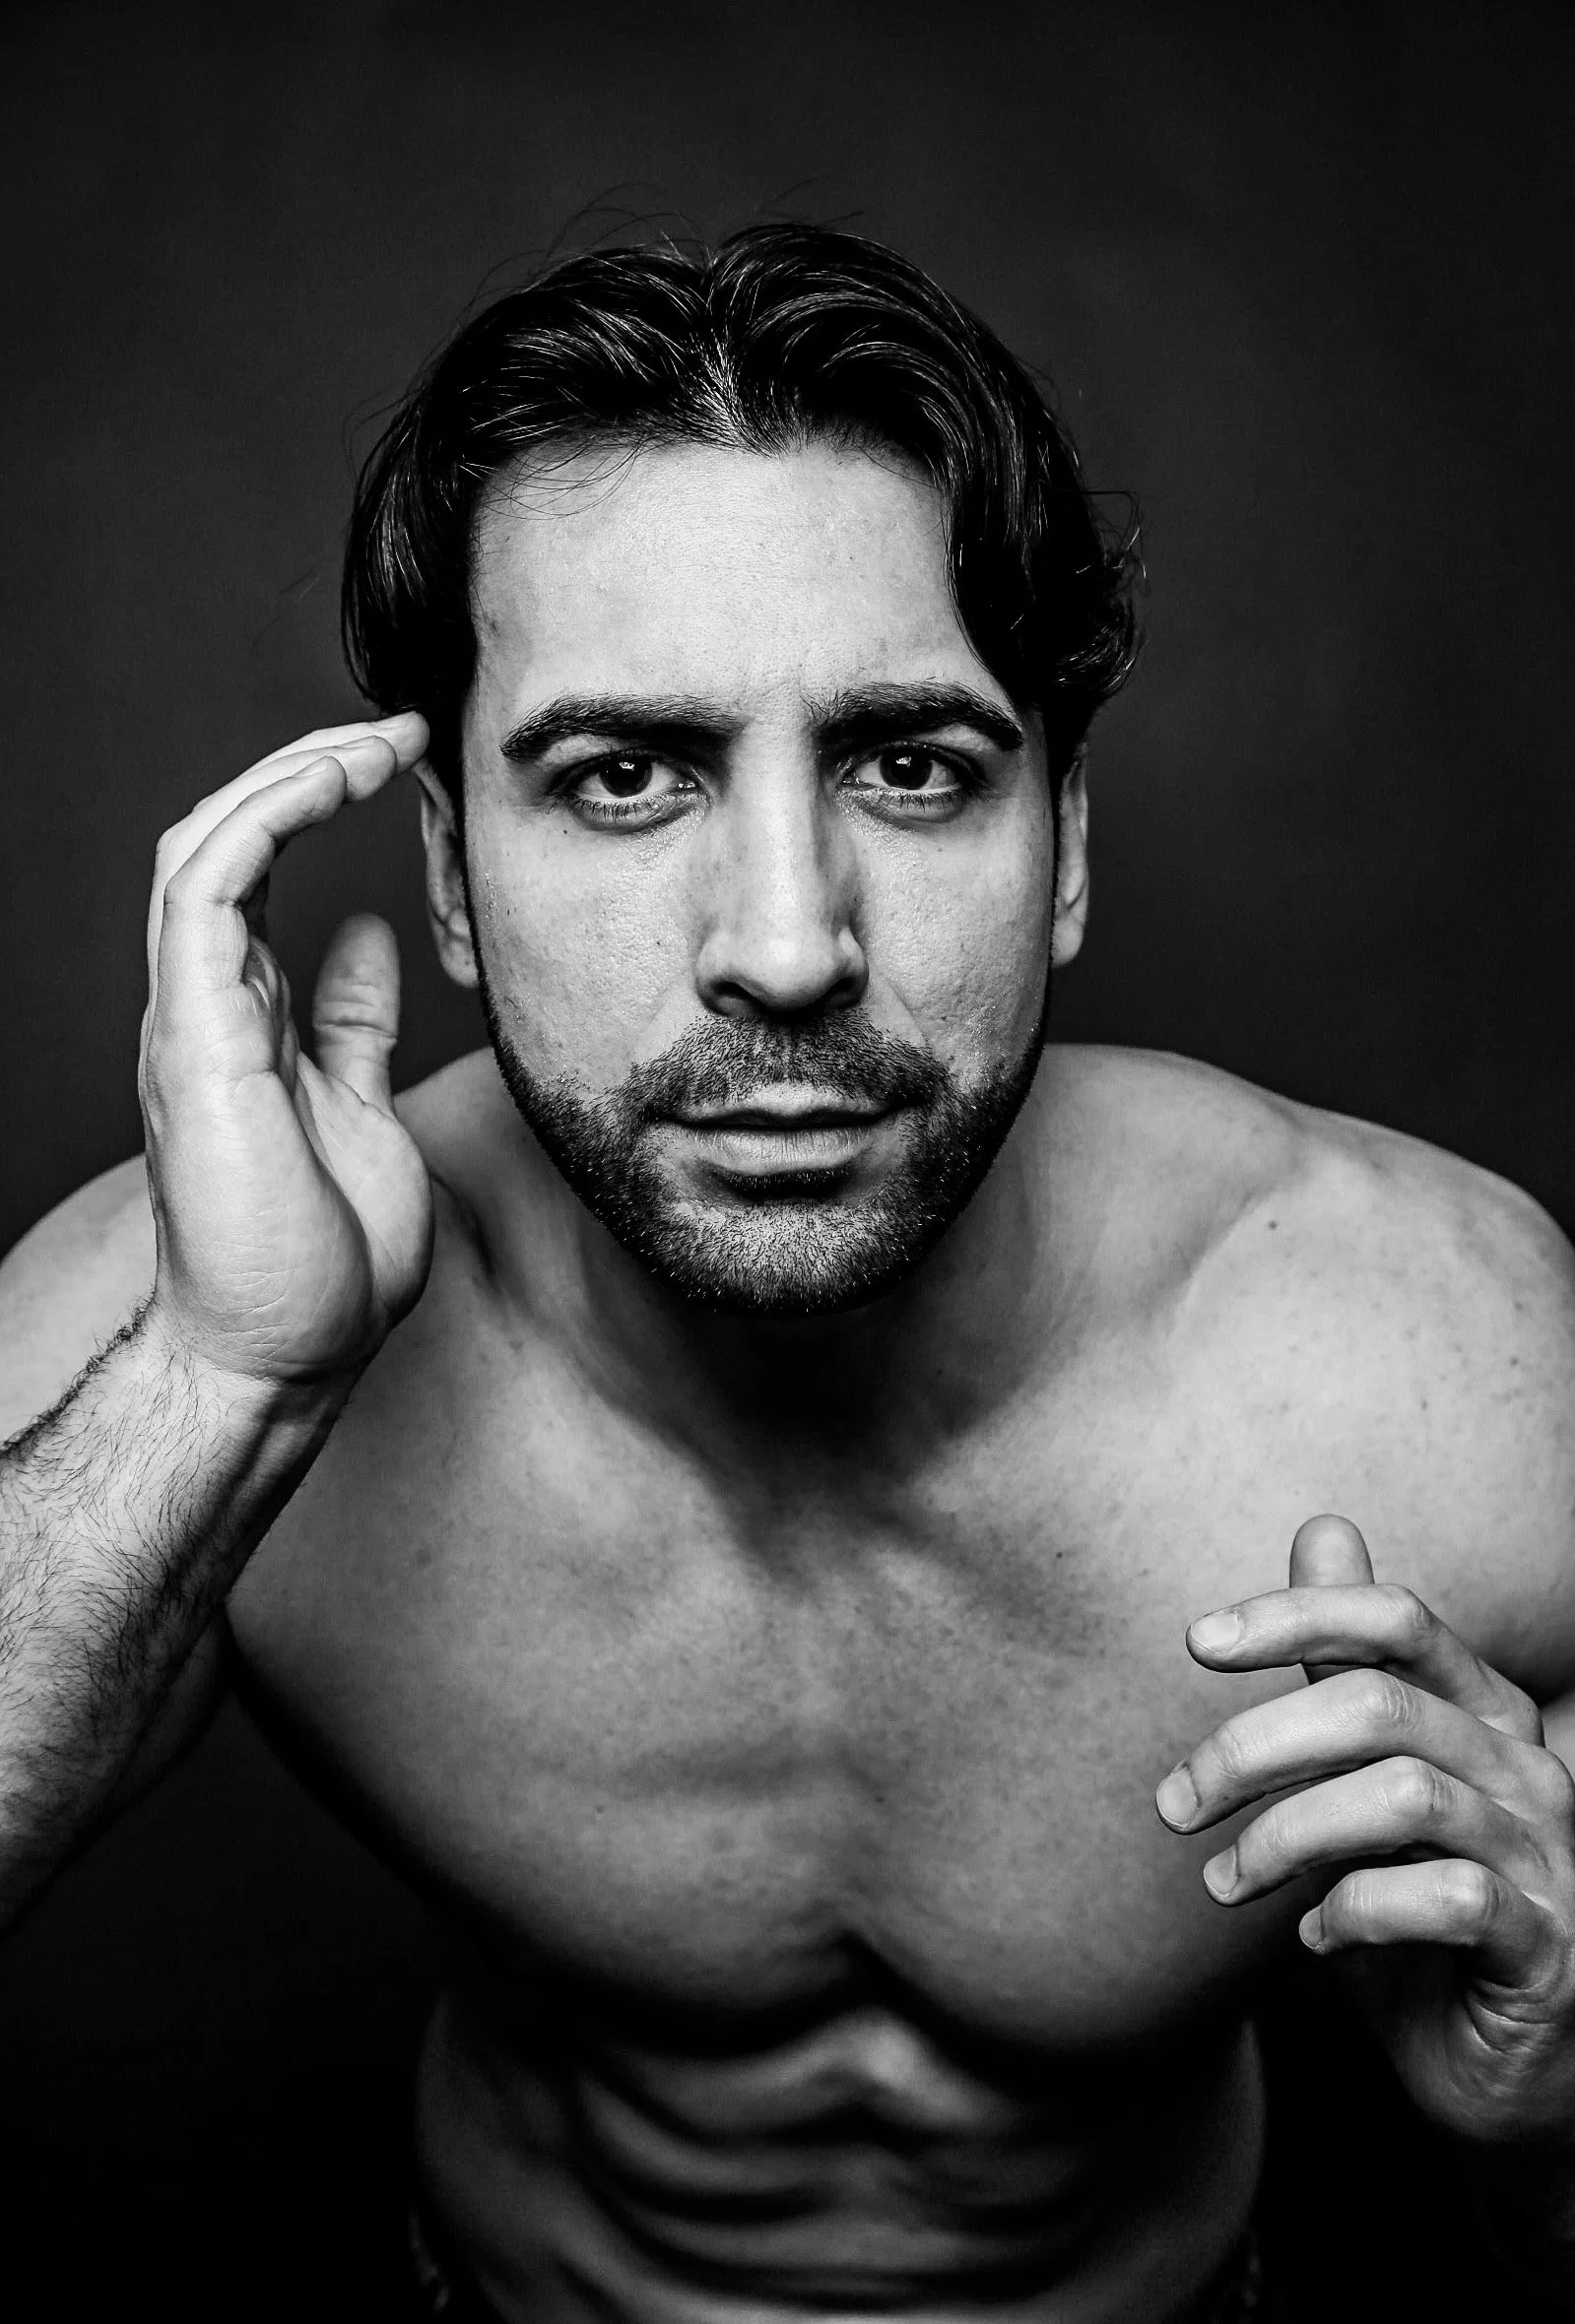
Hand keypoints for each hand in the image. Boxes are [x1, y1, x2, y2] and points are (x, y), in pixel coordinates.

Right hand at [138, 714, 435, 1388]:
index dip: (317, 799)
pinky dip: (260, 818)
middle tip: (397, 731)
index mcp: (246, 1016)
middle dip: (305, 767)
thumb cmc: (323, 1260)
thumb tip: (369, 941)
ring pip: (202, 844)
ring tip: (369, 742)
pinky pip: (202, 888)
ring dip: (285, 776)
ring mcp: (191, 1016)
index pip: (258, 870)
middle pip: (226, 839)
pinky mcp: (192, 1034)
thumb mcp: (363, 1109)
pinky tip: (330, 784)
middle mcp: (208, 1003)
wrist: (282, 1355)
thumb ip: (352, 1024)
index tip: (404, 762)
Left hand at [1157, 1515, 1574, 2142]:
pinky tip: (1312, 1938)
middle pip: (1378, 1704)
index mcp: (1485, 1713)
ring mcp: (1549, 1858)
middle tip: (1175, 1806)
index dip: (1297, 1615)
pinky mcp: (1547, 1947)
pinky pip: (1448, 1900)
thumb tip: (1325, 1528)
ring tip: (1225, 1882)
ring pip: (1404, 1797)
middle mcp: (1528, 1769)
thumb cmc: (1427, 1910)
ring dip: (1284, 1835)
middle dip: (1251, 1746)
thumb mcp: (1373, 1778)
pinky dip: (1356, 1911)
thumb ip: (1349, 1664)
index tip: (1196, 1642)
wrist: (1511, 2072)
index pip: (1399, 1619)